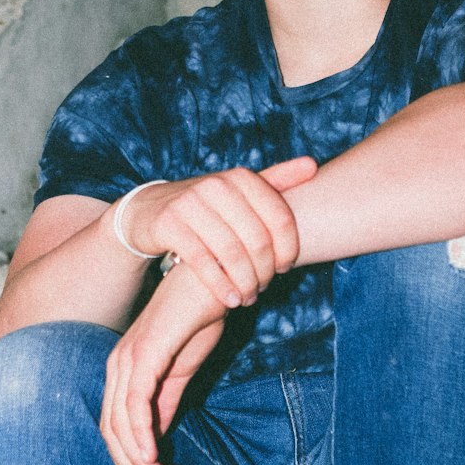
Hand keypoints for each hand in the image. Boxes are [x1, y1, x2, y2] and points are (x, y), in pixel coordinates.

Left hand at [100, 262, 224, 464]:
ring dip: (138, 459)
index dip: (130, 458)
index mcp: (126, 368)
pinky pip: (135, 402)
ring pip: (120, 422)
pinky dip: (141, 433)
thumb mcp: (184, 367)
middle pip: (111, 429)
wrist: (215, 276)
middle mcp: (119, 364)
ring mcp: (129, 358)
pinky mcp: (145, 353)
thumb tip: (158, 435)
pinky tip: (154, 456)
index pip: (116, 424)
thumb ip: (168, 399)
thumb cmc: (200, 314)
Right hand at [116, 156, 316, 310]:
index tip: (285, 269)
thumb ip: (276, 179)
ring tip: (247, 298)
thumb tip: (314, 164)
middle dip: (265, 271)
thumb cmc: (207, 205)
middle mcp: (218, 185)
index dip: (289, 250)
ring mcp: (191, 203)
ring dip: (244, 283)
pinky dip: (220, 286)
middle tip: (263, 288)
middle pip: (258, 240)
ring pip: (232, 253)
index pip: (281, 219)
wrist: (150, 210)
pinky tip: (229, 300)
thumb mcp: (239, 189)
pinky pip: (202, 261)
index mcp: (242, 178)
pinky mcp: (170, 224)